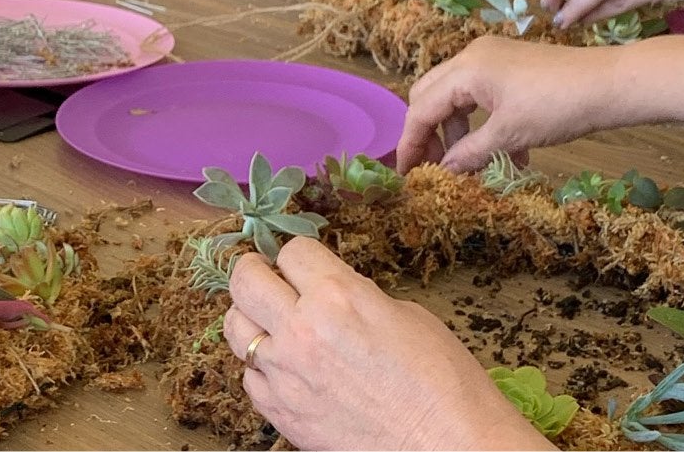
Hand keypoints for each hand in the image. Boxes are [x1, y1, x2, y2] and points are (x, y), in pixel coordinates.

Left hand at [221, 238, 546, 450]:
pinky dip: (262, 369)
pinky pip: (250, 378)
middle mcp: (302, 330)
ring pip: (235, 328)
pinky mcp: (281, 412)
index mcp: (338, 296)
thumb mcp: (406, 315)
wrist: (448, 445)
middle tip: (266, 274)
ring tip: (269, 320)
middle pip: (246, 280)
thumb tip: (333, 295)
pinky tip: (286, 368)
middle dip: (255, 271)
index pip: (292, 251)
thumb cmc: (443, 382)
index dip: (301, 255)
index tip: (304, 262)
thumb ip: (357, 297)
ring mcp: (286, 374)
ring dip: (250, 317)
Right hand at [395, 37, 620, 172]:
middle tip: (434, 167)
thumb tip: (442, 172)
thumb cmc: (557, 106)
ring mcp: (493, 58)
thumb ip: (469, 153)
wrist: (609, 84)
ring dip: (459, 132)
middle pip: (431, 95)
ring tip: (471, 166)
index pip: (422, 107)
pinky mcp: (512, 66)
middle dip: (429, 133)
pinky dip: (483, 124)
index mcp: (465, 69)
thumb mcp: (509, 135)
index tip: (406, 174)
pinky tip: (505, 155)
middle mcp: (472, 56)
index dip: (410, 142)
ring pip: (458, 98)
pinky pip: (483, 96)